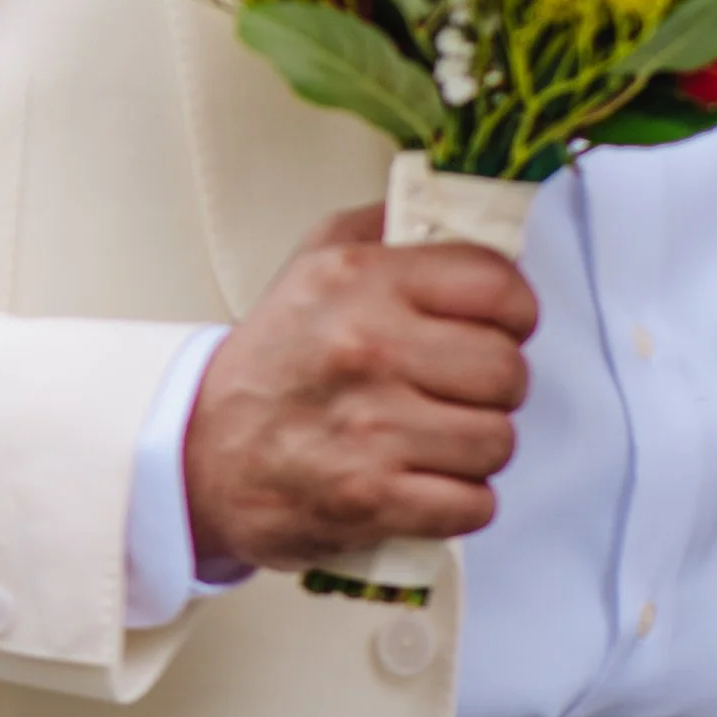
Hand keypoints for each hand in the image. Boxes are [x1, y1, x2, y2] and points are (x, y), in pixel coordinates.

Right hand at [183, 201, 537, 576]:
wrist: (202, 452)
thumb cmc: (274, 357)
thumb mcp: (318, 259)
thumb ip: (393, 226)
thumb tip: (472, 212)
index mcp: (360, 279)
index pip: (497, 285)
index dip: (514, 310)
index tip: (500, 325)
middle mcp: (366, 347)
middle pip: (507, 370)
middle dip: (496, 385)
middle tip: (461, 387)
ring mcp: (370, 428)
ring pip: (497, 441)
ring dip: (476, 446)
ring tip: (437, 436)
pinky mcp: (371, 499)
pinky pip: (474, 504)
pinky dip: (459, 501)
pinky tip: (425, 480)